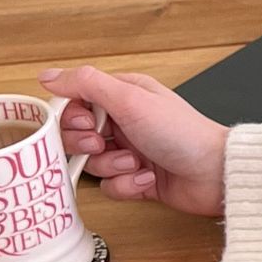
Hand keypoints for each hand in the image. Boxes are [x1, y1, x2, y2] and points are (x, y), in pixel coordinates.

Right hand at [39, 66, 228, 218]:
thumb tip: (49, 75)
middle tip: (104, 144)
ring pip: (92, 163)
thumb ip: (88, 84)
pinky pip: (109, 186)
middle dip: (86, 145)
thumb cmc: (181, 131)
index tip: (86, 123)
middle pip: (77, 135)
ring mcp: (130, 150)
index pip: (75, 102)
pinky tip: (148, 179)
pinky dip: (126, 185)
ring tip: (137, 163)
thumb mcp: (131, 100)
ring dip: (112, 167)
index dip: (72, 117)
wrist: (213, 173)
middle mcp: (125, 121)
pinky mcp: (135, 178)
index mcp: (124, 95)